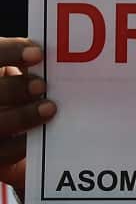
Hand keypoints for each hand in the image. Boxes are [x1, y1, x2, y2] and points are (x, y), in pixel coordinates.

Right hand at [0, 39, 55, 195]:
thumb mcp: (22, 77)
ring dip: (21, 116)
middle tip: (42, 86)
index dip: (11, 52)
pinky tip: (44, 134)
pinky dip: (22, 145)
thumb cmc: (22, 95)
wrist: (10, 133)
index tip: (38, 54)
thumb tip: (60, 55)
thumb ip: (31, 65)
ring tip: (50, 109)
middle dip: (15, 88)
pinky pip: (4, 152)